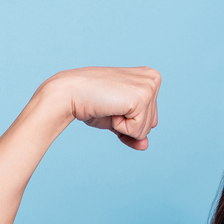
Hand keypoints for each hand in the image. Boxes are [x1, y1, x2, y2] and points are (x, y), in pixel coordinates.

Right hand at [40, 66, 161, 148]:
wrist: (70, 93)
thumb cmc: (90, 103)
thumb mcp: (117, 119)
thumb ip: (133, 131)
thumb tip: (145, 145)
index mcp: (149, 78)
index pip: (151, 118)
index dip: (130, 122)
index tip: (113, 106)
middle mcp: (153, 79)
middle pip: (151, 125)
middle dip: (127, 125)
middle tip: (109, 106)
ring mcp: (149, 87)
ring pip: (145, 130)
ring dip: (122, 125)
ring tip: (109, 106)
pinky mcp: (142, 97)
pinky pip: (138, 131)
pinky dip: (120, 126)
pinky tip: (110, 108)